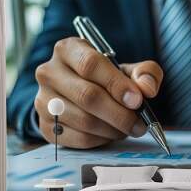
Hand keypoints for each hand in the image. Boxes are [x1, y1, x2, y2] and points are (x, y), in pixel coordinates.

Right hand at [34, 37, 162, 148]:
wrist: (80, 98)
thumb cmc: (106, 80)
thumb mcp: (127, 70)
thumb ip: (144, 73)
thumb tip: (147, 89)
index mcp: (68, 49)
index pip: (90, 65)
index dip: (117, 84)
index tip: (137, 101)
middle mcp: (49, 73)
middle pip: (88, 96)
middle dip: (120, 114)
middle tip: (140, 124)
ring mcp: (43, 101)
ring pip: (85, 121)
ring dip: (114, 129)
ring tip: (127, 128)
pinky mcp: (46, 127)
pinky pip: (79, 138)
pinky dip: (102, 140)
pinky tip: (111, 134)